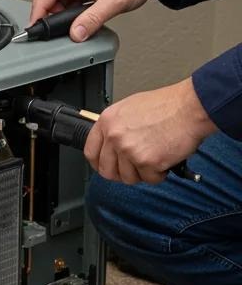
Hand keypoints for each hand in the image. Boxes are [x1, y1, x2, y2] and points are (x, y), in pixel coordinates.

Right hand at [30, 0, 176, 40]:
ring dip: (53, 12)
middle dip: (43, 11)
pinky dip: (62, 11)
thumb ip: (92, 19)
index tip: (35, 28)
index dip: (38, 11)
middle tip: (49, 29)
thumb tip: (75, 33)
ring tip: (65, 24)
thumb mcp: (114, 1)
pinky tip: (71, 18)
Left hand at [84, 78, 215, 183]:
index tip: (106, 166)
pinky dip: (159, 174)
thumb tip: (109, 144)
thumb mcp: (131, 108)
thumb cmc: (168, 105)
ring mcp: (129, 150)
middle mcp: (114, 136)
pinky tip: (165, 159)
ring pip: (127, 178)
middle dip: (121, 173)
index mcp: (107, 121)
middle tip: (135, 167)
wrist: (192, 106)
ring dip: (142, 173)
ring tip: (155, 157)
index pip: (91, 152)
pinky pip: (149, 179)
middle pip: (107, 170)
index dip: (99, 163)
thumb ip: (116, 127)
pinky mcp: (146, 161)